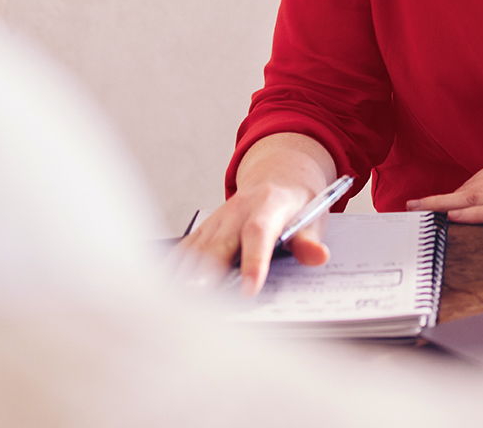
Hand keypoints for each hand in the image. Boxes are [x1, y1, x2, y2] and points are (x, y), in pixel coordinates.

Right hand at [177, 183, 330, 294]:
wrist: (279, 177)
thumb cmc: (297, 204)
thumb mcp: (314, 218)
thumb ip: (310, 240)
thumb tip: (318, 256)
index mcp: (268, 206)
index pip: (258, 234)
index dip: (254, 262)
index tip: (250, 290)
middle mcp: (237, 211)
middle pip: (219, 244)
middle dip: (207, 274)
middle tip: (198, 301)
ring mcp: (218, 220)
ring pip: (197, 249)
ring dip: (185, 276)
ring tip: (176, 305)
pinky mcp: (205, 229)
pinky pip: (186, 249)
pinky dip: (174, 269)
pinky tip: (164, 289)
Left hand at [405, 138, 482, 222]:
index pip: (476, 180)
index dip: (447, 193)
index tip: (424, 201)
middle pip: (468, 188)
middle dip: (437, 200)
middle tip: (409, 209)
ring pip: (476, 197)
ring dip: (445, 207)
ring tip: (420, 215)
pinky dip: (474, 214)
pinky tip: (455, 219)